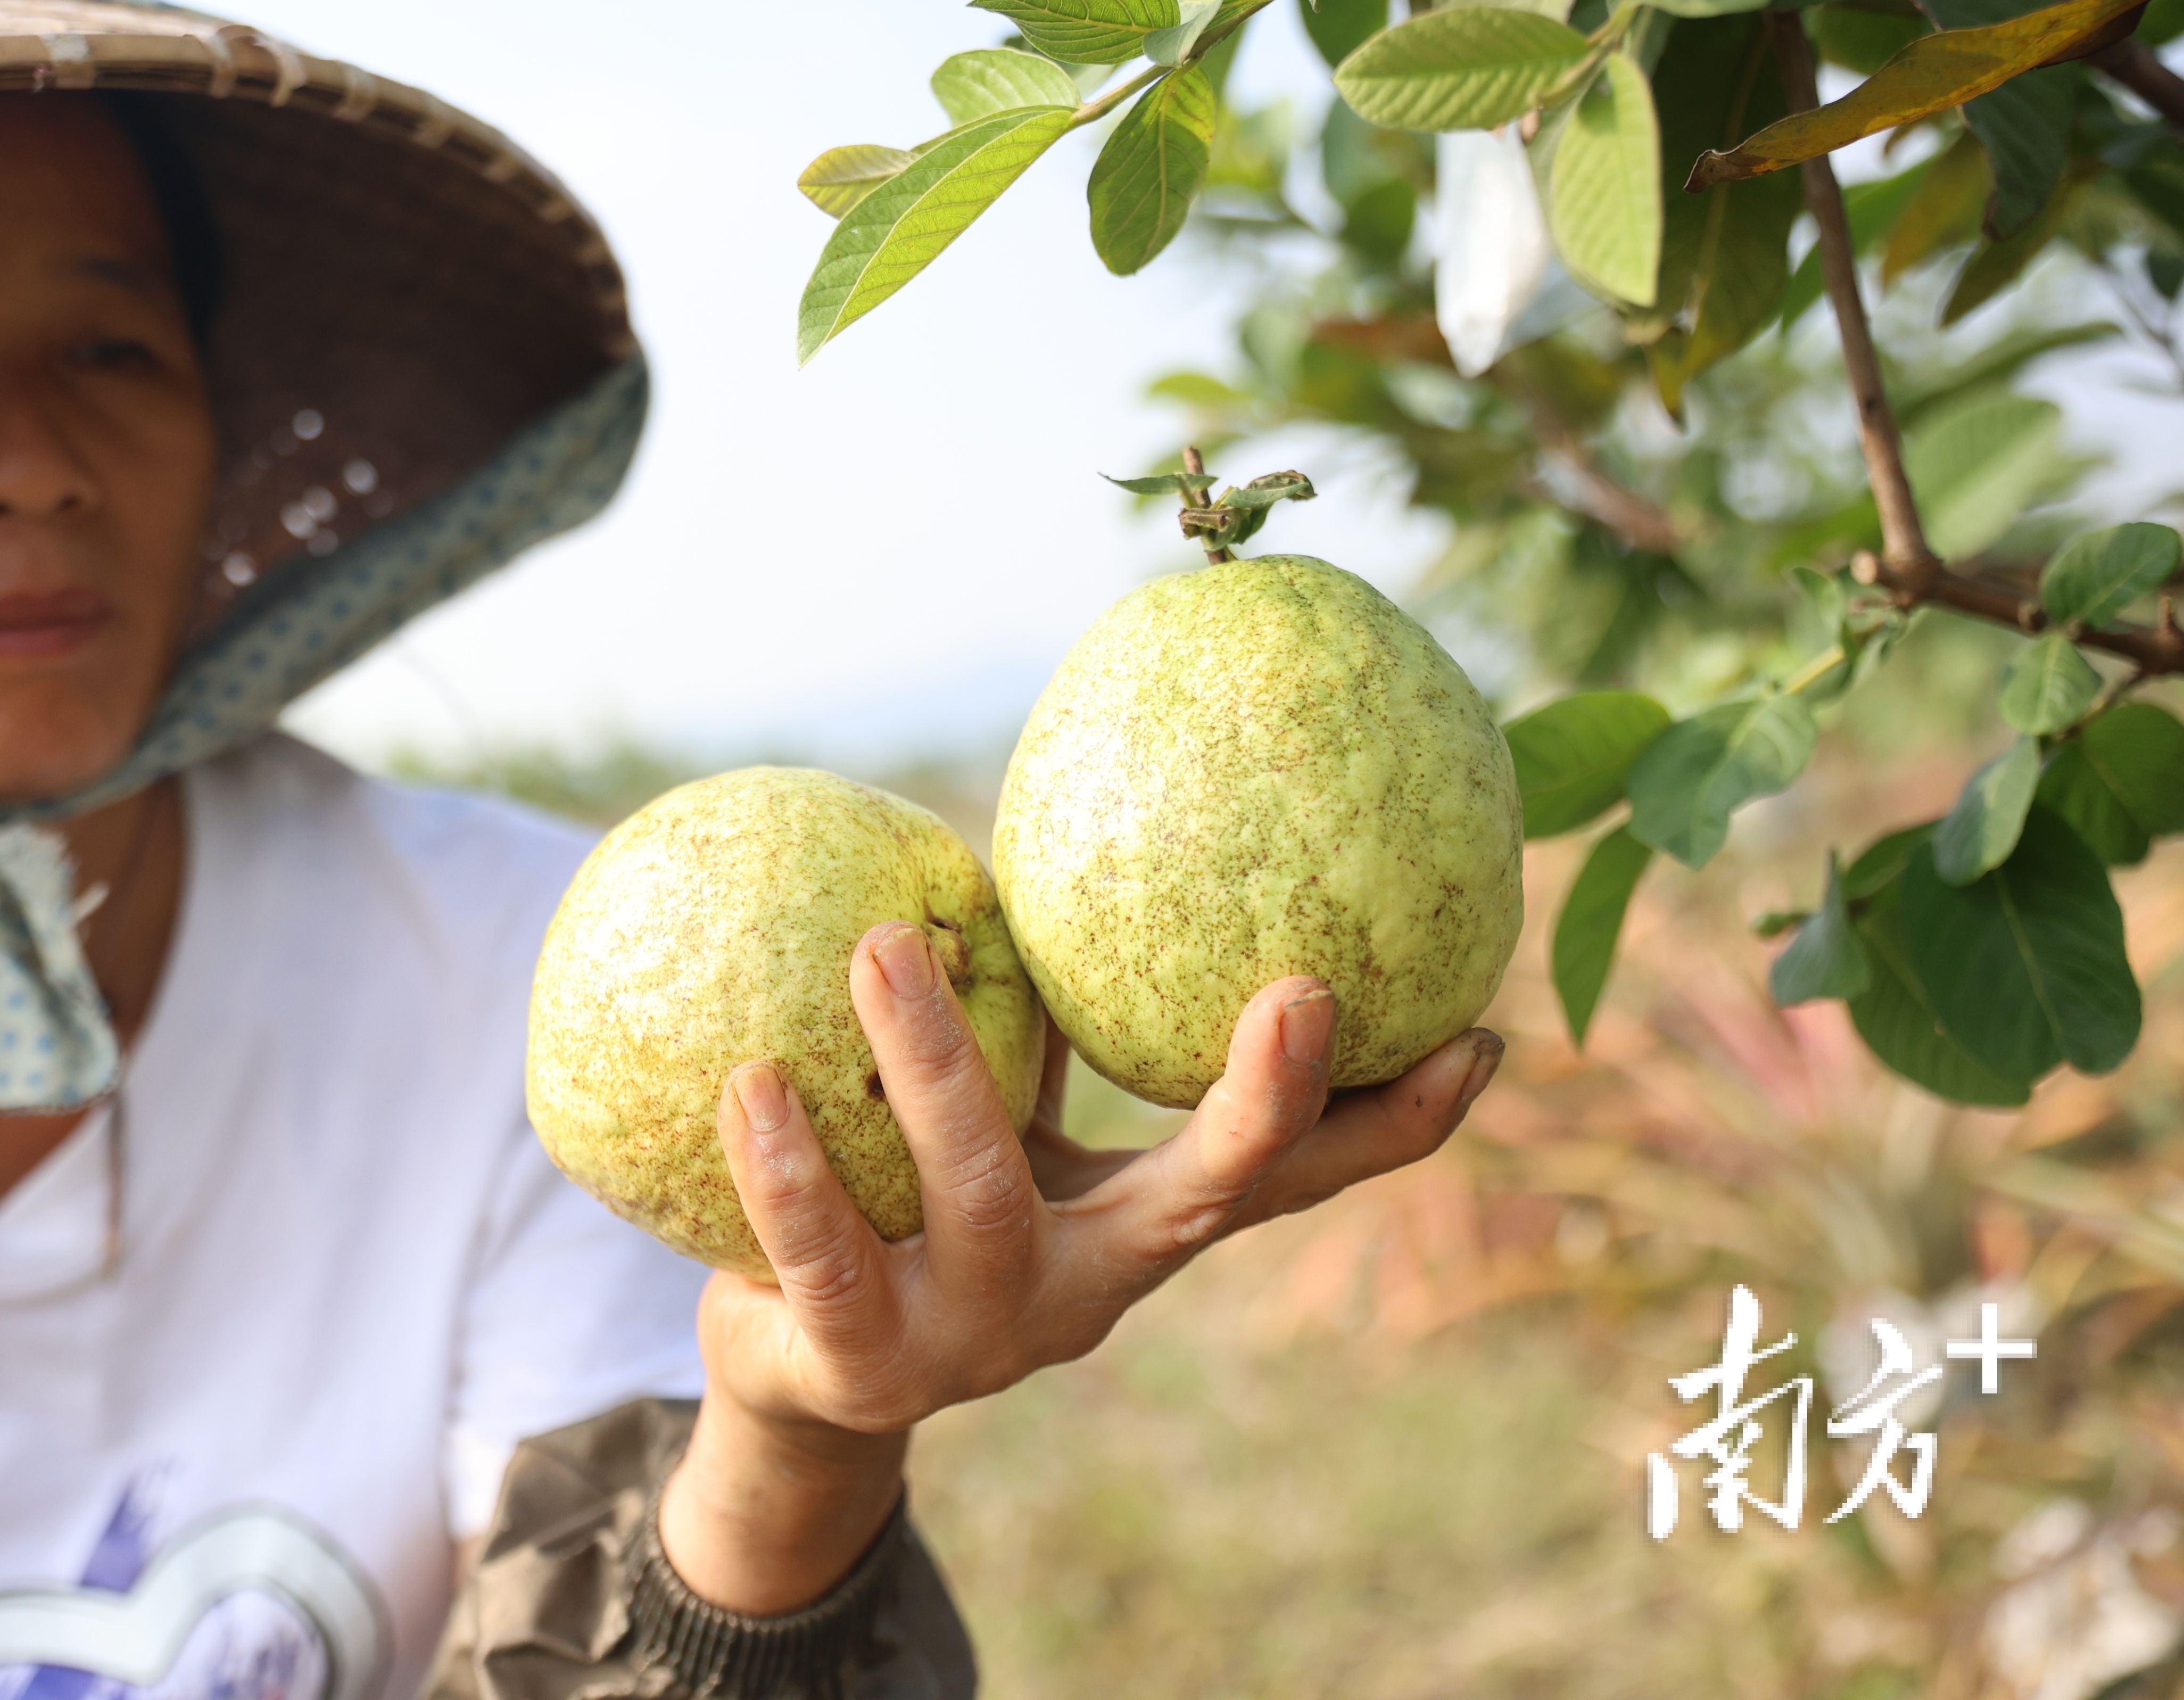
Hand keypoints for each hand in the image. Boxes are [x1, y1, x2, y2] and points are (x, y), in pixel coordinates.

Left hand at [654, 921, 1504, 1613]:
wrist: (788, 1386)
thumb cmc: (901, 1212)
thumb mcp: (997, 1127)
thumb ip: (1037, 1026)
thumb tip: (1072, 848)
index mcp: (1129, 1231)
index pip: (1286, 1179)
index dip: (1386, 1123)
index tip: (1479, 1039)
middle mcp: (1081, 1294)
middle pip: (1198, 1199)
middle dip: (1262, 1104)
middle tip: (1300, 992)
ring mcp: (977, 1342)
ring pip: (984, 1195)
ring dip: (937, 1062)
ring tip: (880, 946)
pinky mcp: (863, 1372)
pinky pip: (824, 1256)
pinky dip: (790, 1166)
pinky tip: (754, 1082)